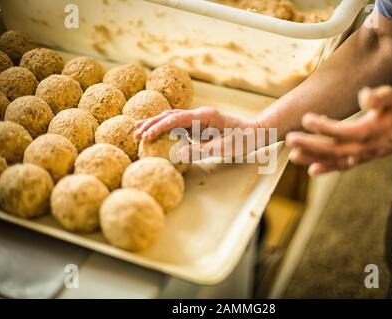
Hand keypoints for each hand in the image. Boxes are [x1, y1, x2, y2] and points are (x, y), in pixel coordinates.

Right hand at [134, 106, 259, 159]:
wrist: (257, 132)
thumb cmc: (243, 139)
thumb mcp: (224, 148)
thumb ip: (201, 150)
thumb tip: (177, 154)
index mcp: (204, 116)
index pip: (175, 119)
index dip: (158, 127)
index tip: (145, 137)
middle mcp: (199, 115)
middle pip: (169, 115)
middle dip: (151, 124)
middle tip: (134, 135)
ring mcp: (199, 119)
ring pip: (172, 119)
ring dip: (155, 125)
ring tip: (138, 132)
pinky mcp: (200, 126)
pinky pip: (179, 126)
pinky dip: (165, 130)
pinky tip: (157, 136)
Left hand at [286, 86, 391, 175]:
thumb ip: (380, 97)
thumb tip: (363, 96)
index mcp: (371, 131)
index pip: (343, 131)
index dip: (324, 127)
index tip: (306, 118)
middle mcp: (364, 147)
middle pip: (334, 149)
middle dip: (310, 145)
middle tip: (289, 139)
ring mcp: (362, 156)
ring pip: (335, 160)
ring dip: (313, 159)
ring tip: (293, 156)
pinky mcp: (360, 159)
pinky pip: (342, 167)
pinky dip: (327, 169)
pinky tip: (311, 170)